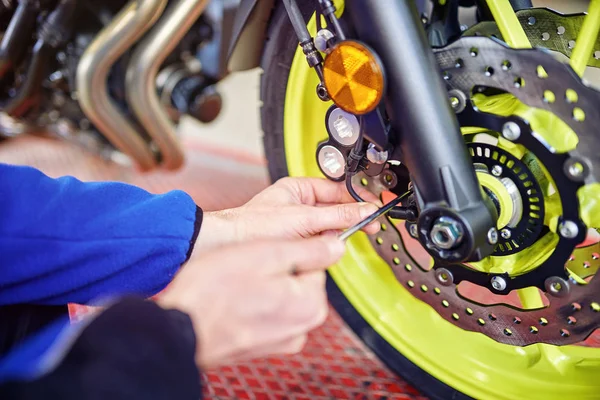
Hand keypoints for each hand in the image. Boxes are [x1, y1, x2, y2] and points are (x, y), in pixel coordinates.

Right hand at [157, 236, 344, 368]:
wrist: (177, 329)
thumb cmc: (213, 293)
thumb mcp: (267, 255)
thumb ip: (308, 250)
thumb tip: (336, 246)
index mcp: (310, 304)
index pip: (315, 263)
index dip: (288, 250)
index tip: (266, 250)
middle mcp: (302, 327)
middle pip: (299, 281)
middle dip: (275, 269)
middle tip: (245, 266)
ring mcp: (282, 340)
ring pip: (281, 296)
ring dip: (262, 286)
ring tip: (235, 284)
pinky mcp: (262, 346)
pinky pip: (266, 314)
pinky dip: (253, 304)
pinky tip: (232, 300)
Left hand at [195, 177, 380, 251]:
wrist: (225, 247)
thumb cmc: (252, 226)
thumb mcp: (302, 219)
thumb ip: (337, 216)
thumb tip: (365, 211)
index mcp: (299, 189)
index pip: (337, 191)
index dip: (357, 200)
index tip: (373, 211)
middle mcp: (298, 205)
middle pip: (334, 212)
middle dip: (345, 222)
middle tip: (365, 229)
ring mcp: (295, 226)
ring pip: (326, 231)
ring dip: (331, 238)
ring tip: (333, 242)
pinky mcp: (291, 244)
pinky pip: (315, 246)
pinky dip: (320, 250)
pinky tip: (320, 254)